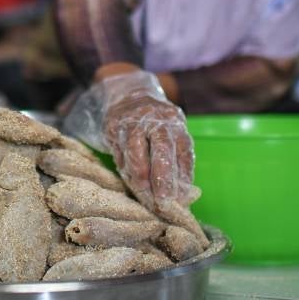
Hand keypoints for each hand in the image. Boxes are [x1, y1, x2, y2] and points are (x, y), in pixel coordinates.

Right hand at [64, 70, 195, 208]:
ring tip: (146, 197)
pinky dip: (127, 172)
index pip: (183, 151)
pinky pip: (119, 155)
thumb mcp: (173, 136)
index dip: (182, 177)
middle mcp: (156, 119)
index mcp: (175, 123)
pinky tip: (133, 184)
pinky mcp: (113, 127)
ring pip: (136, 153)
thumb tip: (185, 197)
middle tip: (163, 202)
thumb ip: (179, 163)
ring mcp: (132, 122)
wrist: (128, 97)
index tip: (181, 200)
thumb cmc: (157, 126)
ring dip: (141, 178)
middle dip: (162, 178)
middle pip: (161, 148)